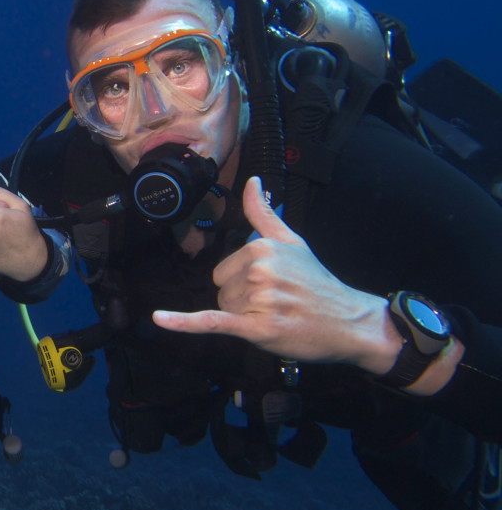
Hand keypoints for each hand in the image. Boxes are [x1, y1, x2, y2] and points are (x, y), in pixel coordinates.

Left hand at [151, 177, 398, 371]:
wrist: (350, 322)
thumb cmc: (317, 283)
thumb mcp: (291, 240)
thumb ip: (262, 213)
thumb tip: (252, 180)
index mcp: (261, 248)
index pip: (223, 271)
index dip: (243, 283)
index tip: (272, 287)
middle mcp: (258, 271)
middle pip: (222, 290)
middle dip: (244, 302)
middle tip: (278, 304)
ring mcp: (258, 300)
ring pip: (225, 310)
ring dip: (247, 318)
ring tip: (279, 315)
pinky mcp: (257, 328)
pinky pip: (210, 322)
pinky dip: (182, 323)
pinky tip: (159, 319)